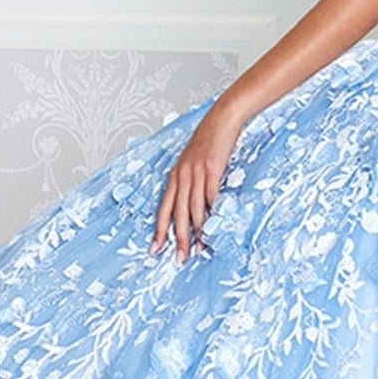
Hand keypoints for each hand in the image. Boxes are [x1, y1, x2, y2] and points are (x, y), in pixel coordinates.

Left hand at [150, 99, 244, 262]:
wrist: (220, 120)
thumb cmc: (209, 141)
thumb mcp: (193, 163)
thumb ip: (191, 183)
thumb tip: (196, 205)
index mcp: (174, 176)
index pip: (164, 208)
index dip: (160, 229)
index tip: (156, 248)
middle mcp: (181, 176)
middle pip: (177, 213)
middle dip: (178, 238)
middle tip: (180, 258)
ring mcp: (196, 173)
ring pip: (193, 209)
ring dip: (197, 232)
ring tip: (200, 249)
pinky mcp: (211, 170)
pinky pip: (210, 197)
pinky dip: (212, 213)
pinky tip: (215, 226)